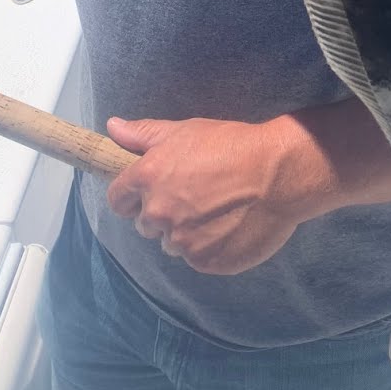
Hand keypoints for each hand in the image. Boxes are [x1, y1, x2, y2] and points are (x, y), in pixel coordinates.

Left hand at [104, 115, 304, 273]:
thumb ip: (143, 134)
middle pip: (145, 224)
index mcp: (147, 179)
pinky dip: (208, 247)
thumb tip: (112, 127)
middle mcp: (158, 213)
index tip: (150, 192)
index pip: (118, 199)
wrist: (278, 174)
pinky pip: (197, 258)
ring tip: (215, 212)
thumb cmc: (232, 146)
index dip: (132, 196)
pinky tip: (228, 227)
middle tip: (193, 197)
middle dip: (162, 214)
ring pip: (172, 244)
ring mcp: (181, 242)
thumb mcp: (185, 131)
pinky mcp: (205, 261)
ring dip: (185, 233)